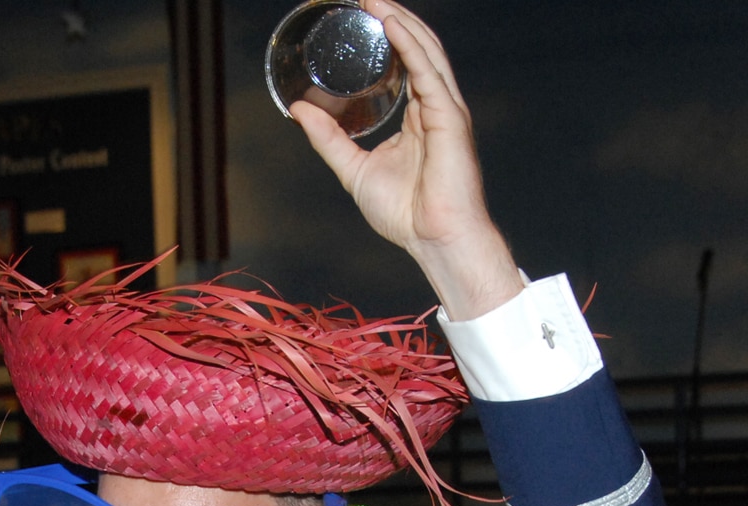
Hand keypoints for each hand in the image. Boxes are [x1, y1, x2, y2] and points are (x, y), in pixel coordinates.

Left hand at [291, 0, 523, 319]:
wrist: (435, 241)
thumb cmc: (407, 215)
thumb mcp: (353, 169)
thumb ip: (328, 138)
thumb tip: (299, 110)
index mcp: (419, 115)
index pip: (405, 60)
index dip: (385, 33)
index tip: (358, 13)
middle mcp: (435, 105)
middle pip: (416, 46)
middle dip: (391, 16)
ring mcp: (445, 109)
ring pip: (424, 50)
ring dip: (397, 20)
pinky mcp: (449, 117)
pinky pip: (427, 71)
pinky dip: (409, 44)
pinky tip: (390, 24)